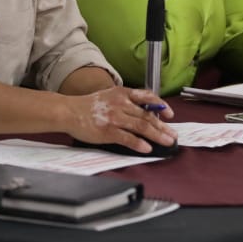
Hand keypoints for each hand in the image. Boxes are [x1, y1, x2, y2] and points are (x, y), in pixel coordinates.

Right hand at [62, 87, 176, 154]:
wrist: (69, 111)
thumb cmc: (87, 105)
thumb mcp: (109, 95)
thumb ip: (125, 101)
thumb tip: (143, 111)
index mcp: (122, 93)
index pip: (147, 97)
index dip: (161, 106)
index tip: (170, 115)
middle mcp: (121, 103)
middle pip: (147, 116)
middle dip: (163, 127)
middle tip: (173, 135)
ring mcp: (115, 118)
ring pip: (142, 126)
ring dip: (157, 136)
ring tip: (167, 142)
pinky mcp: (108, 131)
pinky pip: (128, 138)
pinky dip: (139, 144)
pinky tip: (147, 149)